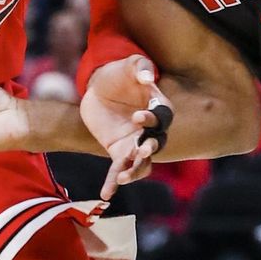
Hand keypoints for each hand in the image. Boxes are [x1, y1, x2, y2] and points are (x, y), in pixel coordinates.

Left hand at [82, 55, 173, 199]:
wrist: (97, 88)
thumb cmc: (118, 73)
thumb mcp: (129, 64)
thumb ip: (140, 67)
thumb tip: (147, 77)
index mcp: (159, 107)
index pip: (163, 117)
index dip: (153, 120)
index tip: (138, 117)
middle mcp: (151, 129)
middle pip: (157, 144)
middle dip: (150, 149)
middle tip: (141, 149)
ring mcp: (136, 143)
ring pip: (142, 163)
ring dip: (136, 171)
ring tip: (124, 177)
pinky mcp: (119, 152)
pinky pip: (119, 170)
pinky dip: (114, 182)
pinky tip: (106, 194)